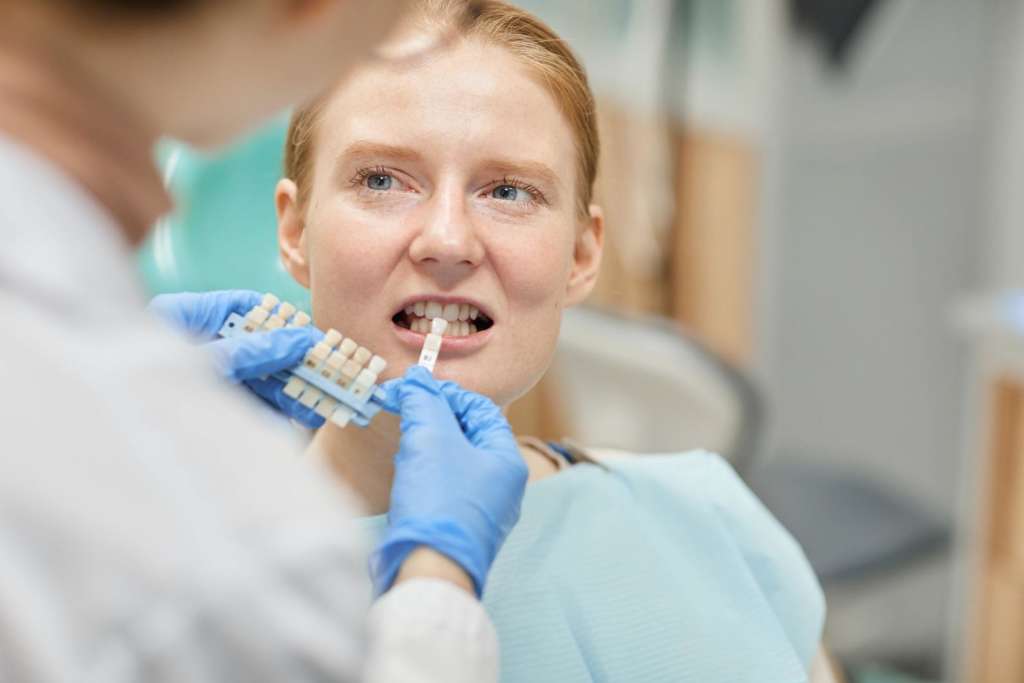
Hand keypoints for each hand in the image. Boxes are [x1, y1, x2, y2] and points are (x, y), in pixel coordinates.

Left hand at [148, 290, 324, 427]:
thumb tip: (298, 339)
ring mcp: (207, 383)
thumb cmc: (142, 394)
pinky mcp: (216, 413)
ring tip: (325, 397)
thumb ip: (249, 352)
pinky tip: (306, 414)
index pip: (238, 307)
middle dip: (293, 359)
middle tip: (327, 368)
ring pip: (259, 379)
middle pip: (256, 345)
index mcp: (182, 322)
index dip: (276, 315)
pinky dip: (281, 411)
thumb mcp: (201, 364)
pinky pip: (254, 406)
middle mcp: (198, 350)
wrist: (108, 446)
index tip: (308, 330)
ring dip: (294, 387)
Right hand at [371, 366, 527, 596]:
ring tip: (406, 450)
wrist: (428, 572)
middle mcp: (502, 486)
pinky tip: (407, 480)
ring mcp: (482, 510)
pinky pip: (444, 489)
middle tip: (405, 416)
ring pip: (454, 462)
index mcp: (507, 460)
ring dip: (427, 448)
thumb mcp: (431, 439)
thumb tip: (416, 381)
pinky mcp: (459, 529)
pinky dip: (425, 476)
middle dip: (434, 421)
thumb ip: (425, 403)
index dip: (447, 394)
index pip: (481, 409)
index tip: (413, 390)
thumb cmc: (438, 502)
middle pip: (468, 434)